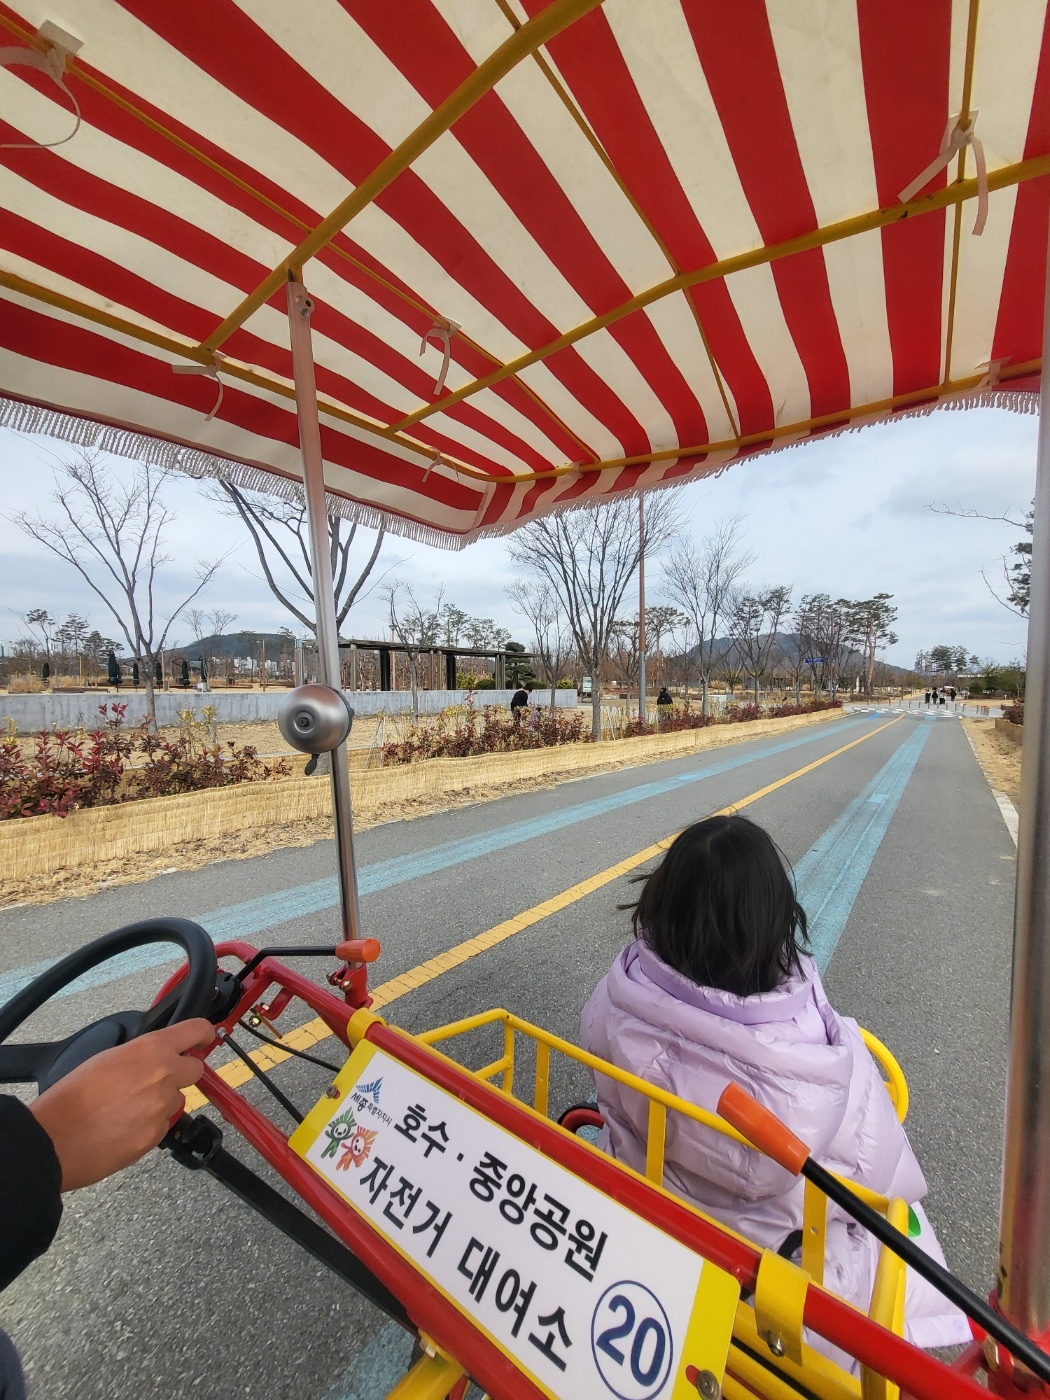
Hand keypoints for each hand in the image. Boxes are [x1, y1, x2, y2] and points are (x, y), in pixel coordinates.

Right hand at [29, 1019, 214, 1190]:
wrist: (55, 1140)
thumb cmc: (70, 1098)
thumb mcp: (106, 1058)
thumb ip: (140, 1055)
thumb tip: (153, 1058)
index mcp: (151, 1050)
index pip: (196, 1031)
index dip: (203, 1033)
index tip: (205, 1037)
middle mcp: (164, 1076)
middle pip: (195, 1070)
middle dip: (180, 1073)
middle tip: (155, 1080)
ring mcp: (162, 1108)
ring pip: (175, 1100)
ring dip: (160, 1103)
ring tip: (125, 1109)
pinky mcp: (156, 1136)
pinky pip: (161, 1126)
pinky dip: (147, 1127)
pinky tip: (122, 1127)